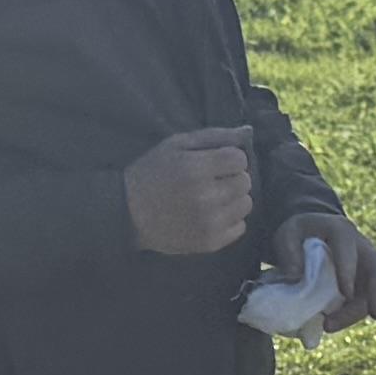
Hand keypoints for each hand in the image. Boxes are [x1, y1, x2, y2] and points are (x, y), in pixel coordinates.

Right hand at [126, 127, 256, 257]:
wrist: (128, 213)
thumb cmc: (152, 173)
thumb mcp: (176, 145)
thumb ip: (213, 136)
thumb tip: (247, 131)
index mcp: (195, 169)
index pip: (240, 159)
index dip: (230, 158)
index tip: (216, 163)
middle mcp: (205, 197)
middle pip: (245, 182)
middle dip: (232, 178)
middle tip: (212, 181)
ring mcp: (209, 223)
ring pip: (246, 204)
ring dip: (233, 199)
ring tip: (211, 198)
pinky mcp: (210, 242)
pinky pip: (240, 227)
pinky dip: (229, 220)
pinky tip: (210, 215)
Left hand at [295, 212, 375, 335]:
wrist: (309, 235)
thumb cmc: (299, 234)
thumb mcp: (286, 235)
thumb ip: (288, 252)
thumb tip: (295, 276)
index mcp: (341, 230)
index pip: (349, 249)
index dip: (349, 271)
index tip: (346, 294)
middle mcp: (361, 246)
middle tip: (375, 315)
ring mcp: (366, 266)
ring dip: (359, 311)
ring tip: (329, 326)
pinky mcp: (365, 283)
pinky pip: (367, 300)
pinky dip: (353, 314)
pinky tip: (334, 323)